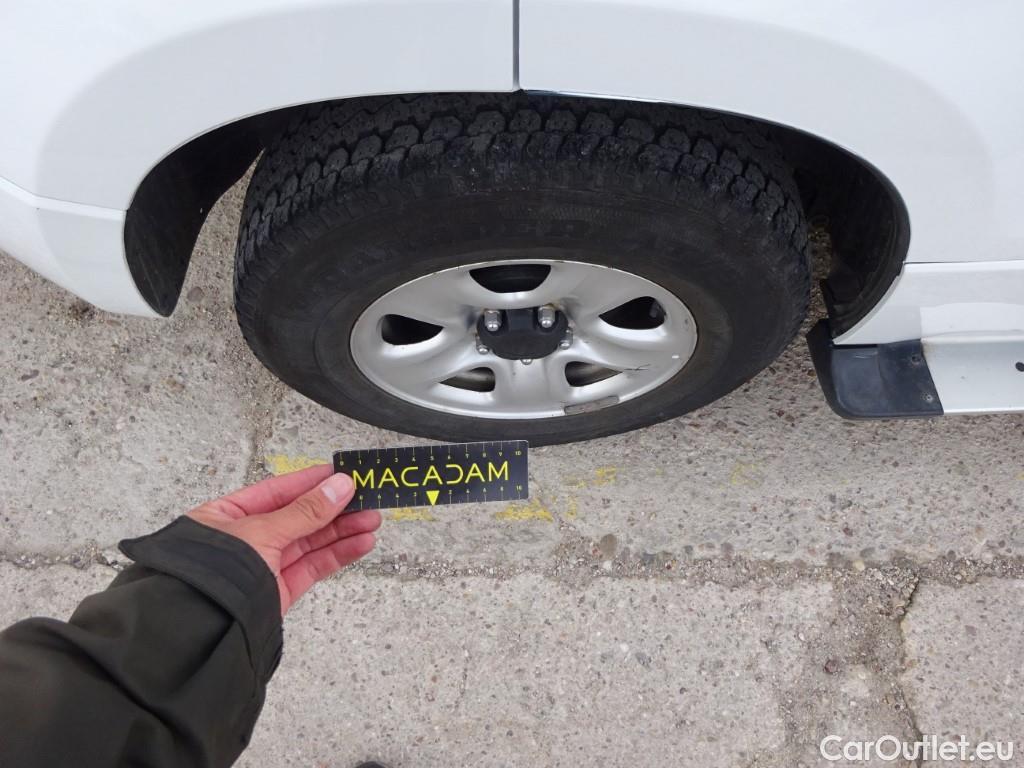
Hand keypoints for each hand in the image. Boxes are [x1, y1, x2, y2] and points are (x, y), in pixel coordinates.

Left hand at [187, 465, 379, 614]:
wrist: (204, 633)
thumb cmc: (211, 577)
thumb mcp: (261, 532)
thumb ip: (305, 511)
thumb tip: (338, 487)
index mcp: (227, 516)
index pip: (277, 491)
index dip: (312, 482)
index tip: (342, 474)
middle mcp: (245, 540)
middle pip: (299, 516)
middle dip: (335, 508)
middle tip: (367, 497)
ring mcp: (263, 566)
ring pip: (310, 542)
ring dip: (343, 530)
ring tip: (372, 519)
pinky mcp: (278, 591)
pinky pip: (313, 567)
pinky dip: (338, 555)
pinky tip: (360, 543)